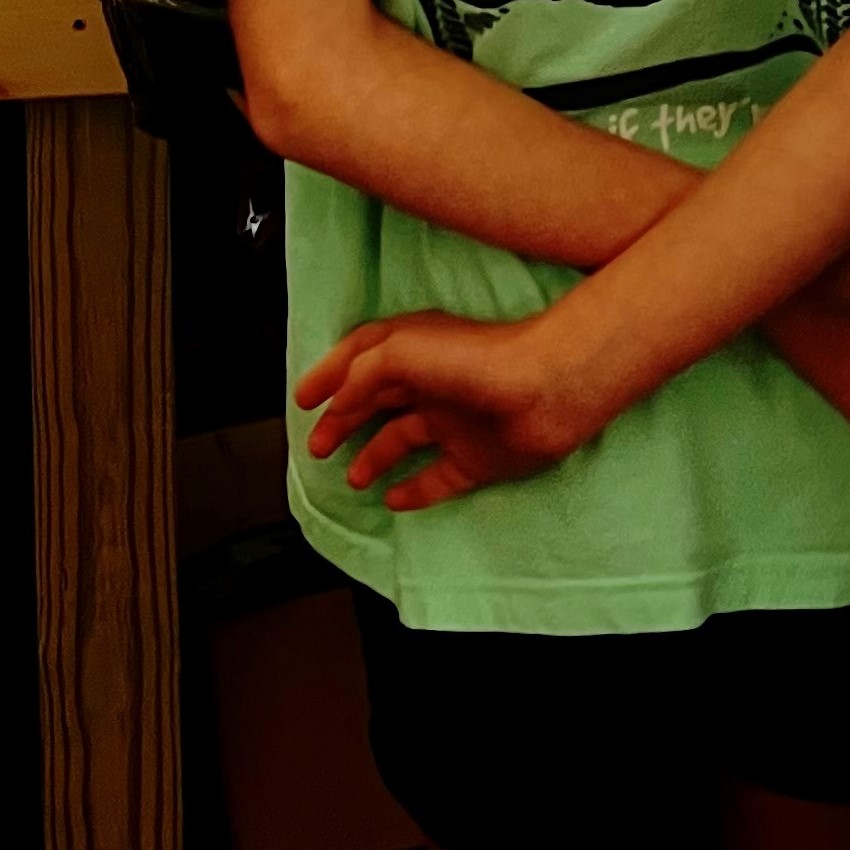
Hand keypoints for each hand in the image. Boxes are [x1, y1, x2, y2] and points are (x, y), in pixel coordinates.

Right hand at [295, 309, 596, 510]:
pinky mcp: (478, 459)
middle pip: (377, 402)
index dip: (329, 376)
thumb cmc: (476, 359)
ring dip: (373, 457)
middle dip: (343, 421)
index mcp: (414, 350)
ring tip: (353, 476)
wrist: (546, 390)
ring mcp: (456, 423)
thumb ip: (361, 372)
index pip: (361, 359)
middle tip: (317, 445)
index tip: (302, 399)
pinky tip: (393, 499)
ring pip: (403, 440)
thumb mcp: (401, 351)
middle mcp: (433, 384)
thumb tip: (342, 400)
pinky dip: (414, 490)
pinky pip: (438, 478)